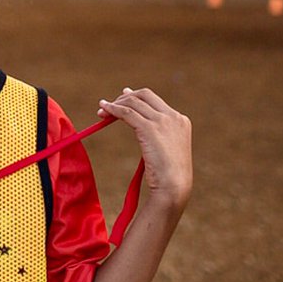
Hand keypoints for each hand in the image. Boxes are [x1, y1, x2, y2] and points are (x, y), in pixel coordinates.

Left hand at [99, 88, 191, 208]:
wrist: (174, 186)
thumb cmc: (169, 176)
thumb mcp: (166, 150)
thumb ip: (157, 136)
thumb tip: (140, 125)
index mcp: (181, 120)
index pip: (155, 101)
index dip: (136, 97)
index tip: (123, 96)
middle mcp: (173, 117)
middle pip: (144, 95)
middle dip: (125, 97)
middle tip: (109, 105)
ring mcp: (163, 121)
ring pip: (133, 102)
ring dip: (115, 104)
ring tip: (101, 111)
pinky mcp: (150, 128)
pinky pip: (126, 112)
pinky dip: (113, 109)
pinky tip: (104, 111)